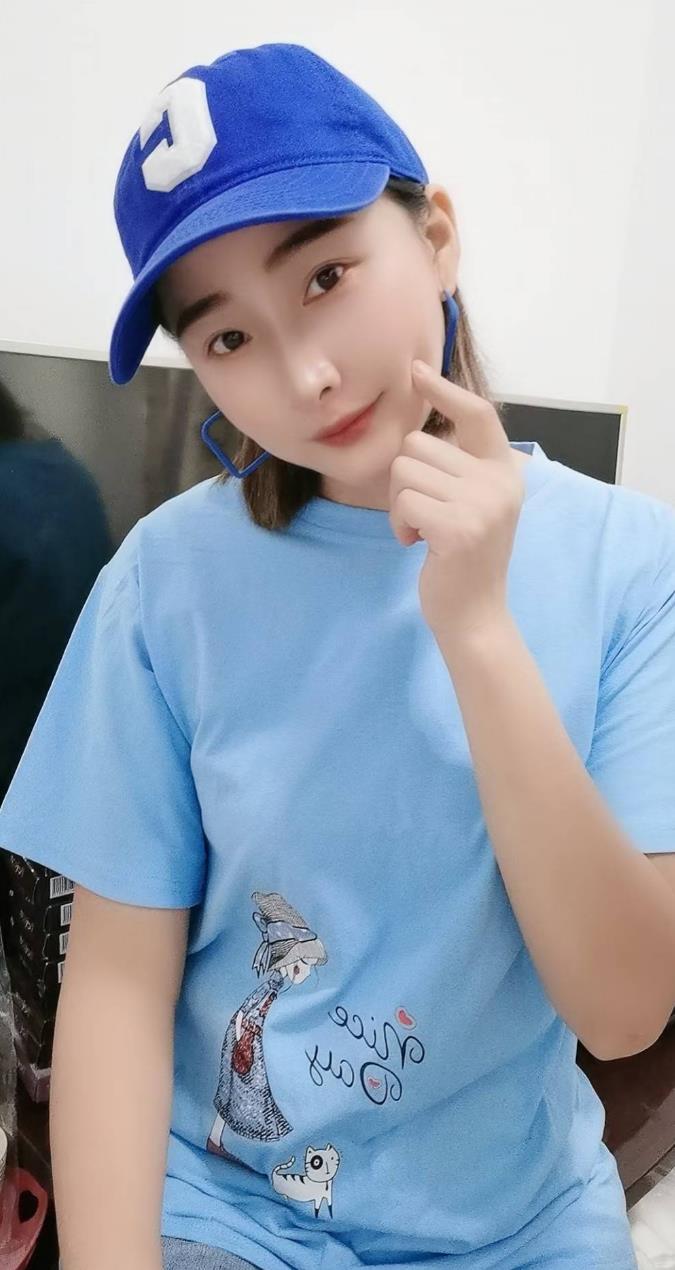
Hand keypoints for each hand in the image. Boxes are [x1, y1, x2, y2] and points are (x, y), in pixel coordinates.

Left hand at [388, 360, 524, 646]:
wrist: (475, 616)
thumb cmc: (463, 559)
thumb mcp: (474, 504)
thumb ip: (459, 467)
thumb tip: (422, 423)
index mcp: (506, 471)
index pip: (477, 414)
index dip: (445, 390)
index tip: (416, 371)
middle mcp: (500, 482)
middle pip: (419, 444)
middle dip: (405, 480)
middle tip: (422, 515)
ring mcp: (482, 504)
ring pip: (405, 470)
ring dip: (399, 503)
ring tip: (421, 530)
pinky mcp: (459, 527)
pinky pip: (404, 501)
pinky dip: (399, 524)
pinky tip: (416, 544)